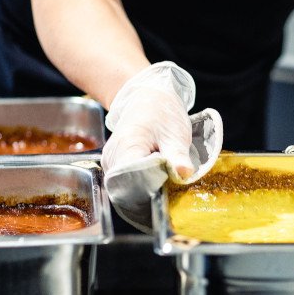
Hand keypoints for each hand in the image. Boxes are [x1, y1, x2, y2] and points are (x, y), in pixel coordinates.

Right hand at [102, 61, 196, 181]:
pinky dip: (138, 185)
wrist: (148, 100)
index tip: (168, 191)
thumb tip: (184, 174)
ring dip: (143, 190)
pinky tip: (152, 180)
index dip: (152, 190)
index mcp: (127, 147)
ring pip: (124, 188)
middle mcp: (112, 157)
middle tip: (168, 190)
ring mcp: (109, 162)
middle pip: (127, 188)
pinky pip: (123, 183)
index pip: (134, 181)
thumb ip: (178, 156)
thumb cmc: (162, 115)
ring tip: (161, 182)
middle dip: (148, 194)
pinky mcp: (112, 165)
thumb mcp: (175, 135)